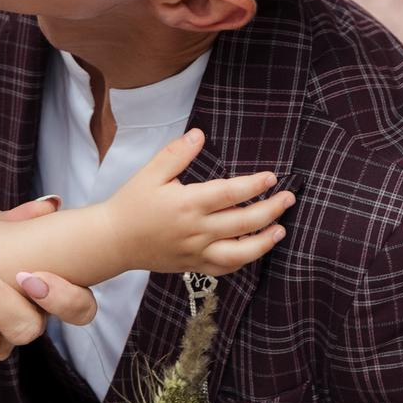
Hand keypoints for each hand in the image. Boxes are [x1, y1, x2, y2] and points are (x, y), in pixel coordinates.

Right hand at [98, 128, 293, 275]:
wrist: (113, 241)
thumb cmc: (131, 204)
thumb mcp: (150, 173)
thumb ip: (176, 154)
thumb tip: (200, 135)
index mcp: (187, 204)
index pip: (231, 194)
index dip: (255, 185)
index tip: (272, 177)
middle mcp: (196, 230)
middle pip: (244, 223)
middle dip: (271, 210)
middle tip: (289, 198)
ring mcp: (196, 252)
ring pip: (240, 253)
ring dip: (264, 241)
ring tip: (281, 229)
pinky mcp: (193, 265)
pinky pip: (225, 268)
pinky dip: (244, 260)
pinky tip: (256, 248)